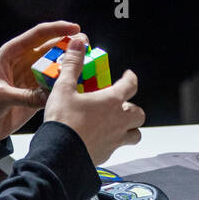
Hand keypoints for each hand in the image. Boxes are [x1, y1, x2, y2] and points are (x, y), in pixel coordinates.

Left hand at [0, 20, 81, 140]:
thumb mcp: (0, 96)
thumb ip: (24, 95)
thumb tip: (49, 95)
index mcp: (13, 53)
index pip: (38, 35)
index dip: (57, 29)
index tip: (75, 28)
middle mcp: (25, 61)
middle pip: (52, 47)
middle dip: (70, 44)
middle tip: (87, 46)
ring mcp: (33, 76)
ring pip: (57, 65)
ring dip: (71, 64)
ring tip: (88, 64)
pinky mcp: (38, 91)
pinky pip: (56, 85)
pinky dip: (67, 83)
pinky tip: (80, 83)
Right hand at [43, 33, 145, 164]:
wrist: (59, 154)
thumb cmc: (63, 121)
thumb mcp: (64, 88)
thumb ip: (73, 65)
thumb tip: (78, 44)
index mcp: (111, 101)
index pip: (130, 85)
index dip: (131, 78)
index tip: (129, 75)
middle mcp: (119, 121)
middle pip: (139, 113)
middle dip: (133, 108)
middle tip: (122, 105)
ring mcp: (115, 140)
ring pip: (135, 134)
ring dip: (131, 129)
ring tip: (119, 125)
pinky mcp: (107, 155)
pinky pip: (118, 148)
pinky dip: (114, 143)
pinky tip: (102, 140)